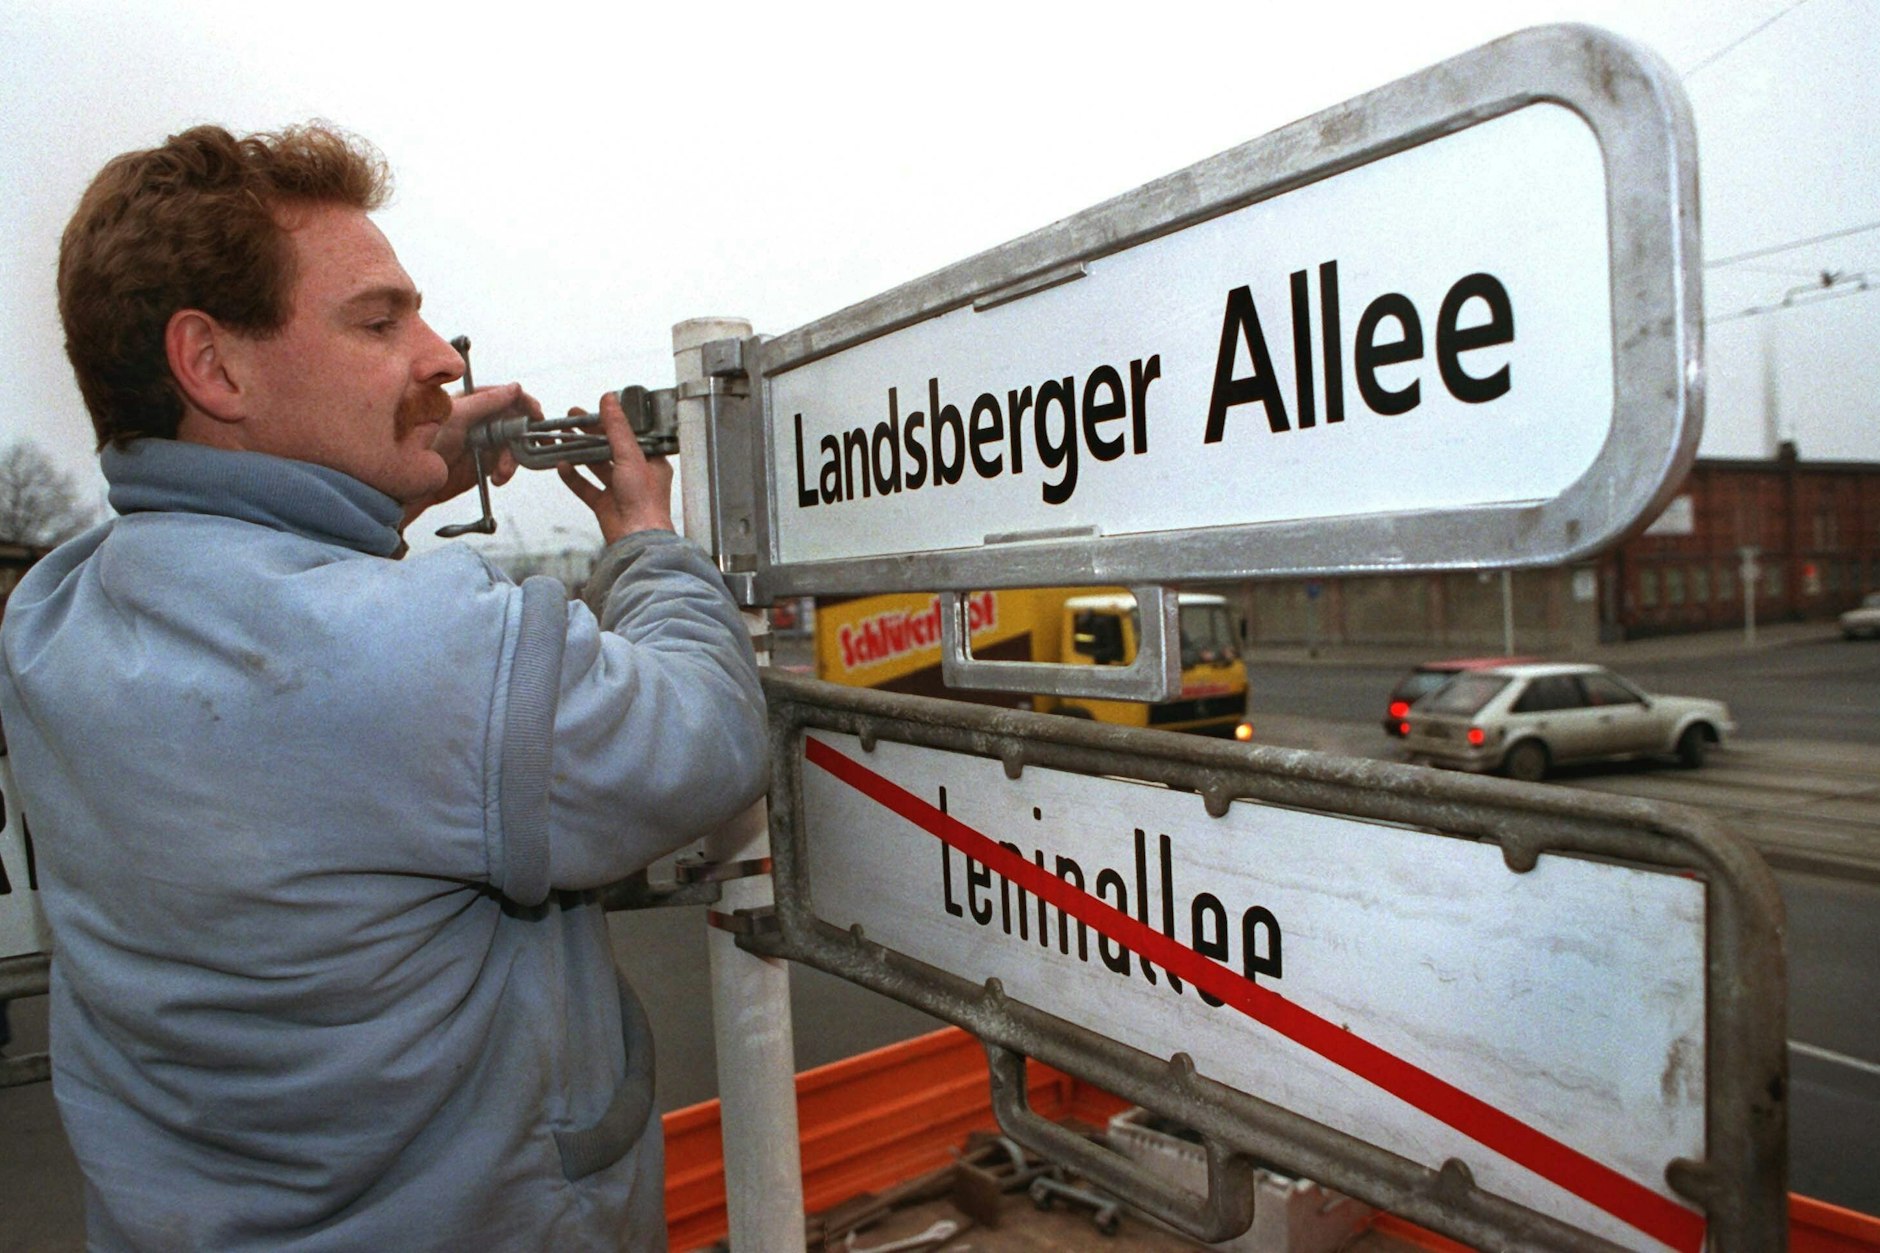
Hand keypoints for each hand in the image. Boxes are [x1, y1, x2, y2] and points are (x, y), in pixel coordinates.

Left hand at [401, 382, 531, 527]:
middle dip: (523, 437)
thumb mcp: (457, 417)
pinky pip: (507, 464)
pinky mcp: (486, 464)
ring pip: (515, 445)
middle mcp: (482, 420)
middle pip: (517, 422)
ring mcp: (485, 443)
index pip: (508, 396)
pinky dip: (507, 471)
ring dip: (514, 459)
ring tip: (502, 473)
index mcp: (474, 402)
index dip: (525, 404)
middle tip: (531, 447)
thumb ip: (487, 402)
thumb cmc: (424, 442)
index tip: (537, 416)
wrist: (410, 484)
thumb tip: (515, 388)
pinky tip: (498, 478)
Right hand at [555, 390, 675, 544]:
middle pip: (609, 448)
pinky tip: (562, 466)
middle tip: (572, 420)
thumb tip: (609, 400)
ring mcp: (619, 490)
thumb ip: (617, 428)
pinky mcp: (605, 504)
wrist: (637, 539)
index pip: (628, 435)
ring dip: (580, 453)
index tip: (592, 410)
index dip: (610, 422)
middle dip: (590, 434)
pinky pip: (586, 487)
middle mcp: (636, 475)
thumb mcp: (631, 456)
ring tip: (563, 438)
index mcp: (651, 462)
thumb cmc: (645, 502)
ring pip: (596, 467)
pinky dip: (574, 477)